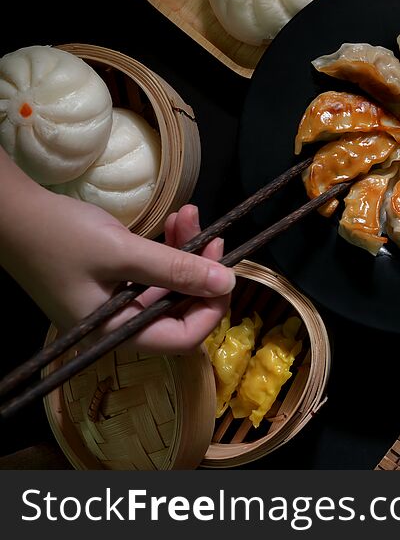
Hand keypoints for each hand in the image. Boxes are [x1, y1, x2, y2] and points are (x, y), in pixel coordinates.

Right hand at [0, 149, 234, 354]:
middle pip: (179, 310)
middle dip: (201, 272)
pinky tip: (175, 222)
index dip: (212, 308)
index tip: (226, 271)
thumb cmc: (59, 235)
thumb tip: (228, 281)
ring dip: (185, 253)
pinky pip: (151, 273)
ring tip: (190, 215)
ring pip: (168, 286)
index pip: (184, 338)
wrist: (9, 213)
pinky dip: (166, 250)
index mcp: (117, 333)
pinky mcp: (110, 282)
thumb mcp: (123, 252)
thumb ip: (176, 269)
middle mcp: (118, 325)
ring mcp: (113, 304)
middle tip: (213, 236)